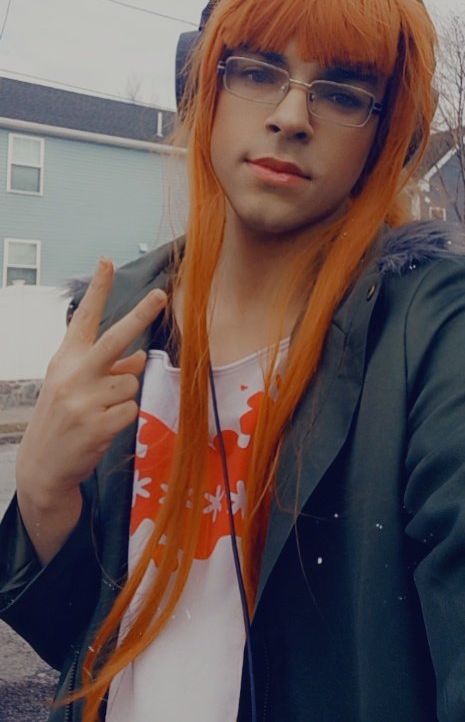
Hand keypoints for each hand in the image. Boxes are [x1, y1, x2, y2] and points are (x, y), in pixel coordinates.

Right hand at [16, 256, 166, 505]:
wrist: (42, 464)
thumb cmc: (64, 415)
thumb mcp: (76, 384)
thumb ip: (108, 366)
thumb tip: (139, 358)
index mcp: (66, 358)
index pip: (84, 317)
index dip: (97, 289)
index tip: (107, 260)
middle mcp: (73, 374)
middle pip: (115, 339)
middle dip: (140, 315)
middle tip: (160, 295)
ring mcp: (83, 400)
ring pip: (131, 382)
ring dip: (125, 394)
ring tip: (101, 410)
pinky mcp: (96, 425)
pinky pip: (131, 408)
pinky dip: (124, 416)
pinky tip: (102, 427)